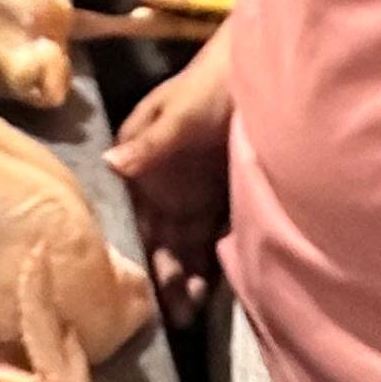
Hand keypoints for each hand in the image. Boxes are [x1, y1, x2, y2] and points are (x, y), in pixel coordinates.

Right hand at [107, 24, 230, 323]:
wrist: (269, 66)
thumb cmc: (214, 82)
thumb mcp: (181, 114)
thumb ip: (151, 145)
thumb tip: (111, 166)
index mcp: (143, 157)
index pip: (133, 212)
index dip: (136, 249)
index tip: (140, 286)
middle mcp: (165, 180)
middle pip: (159, 235)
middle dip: (164, 274)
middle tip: (173, 315)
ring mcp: (196, 190)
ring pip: (186, 242)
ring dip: (188, 276)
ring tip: (191, 312)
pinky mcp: (227, 197)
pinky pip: (216, 237)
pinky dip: (213, 263)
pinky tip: (214, 290)